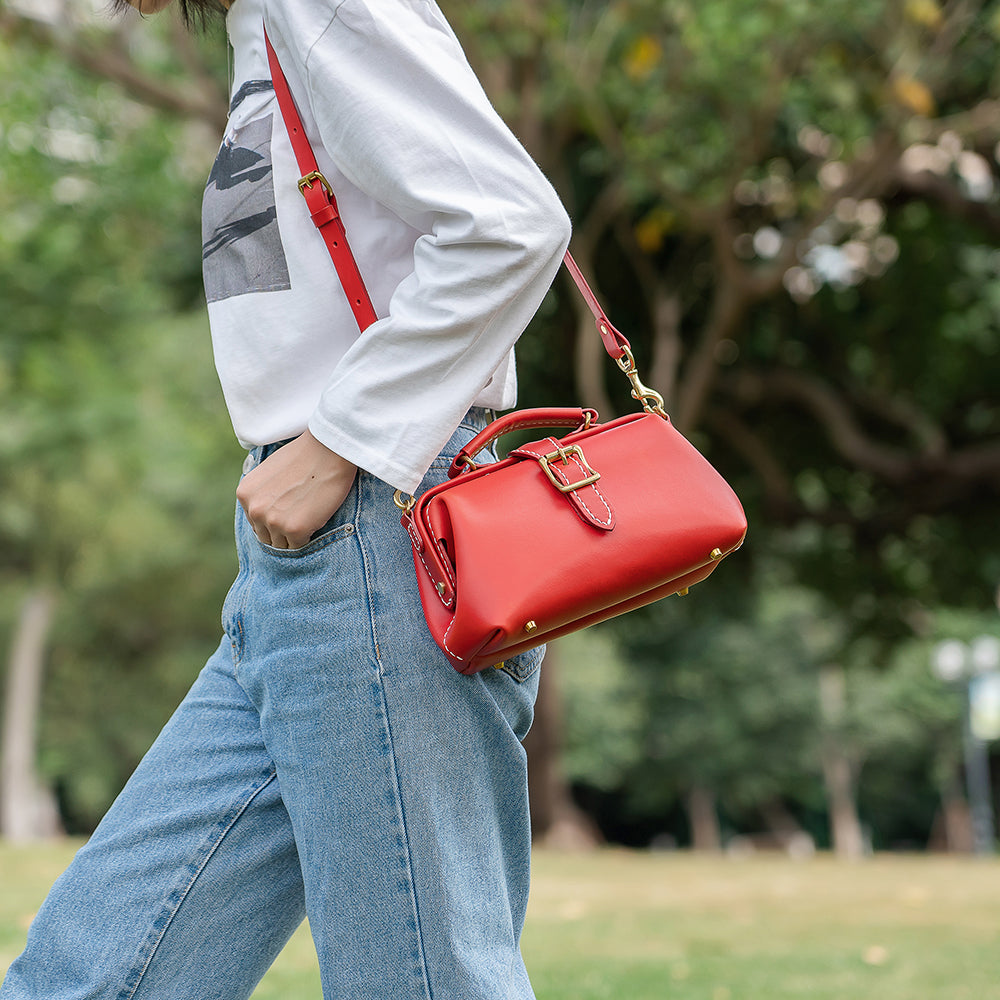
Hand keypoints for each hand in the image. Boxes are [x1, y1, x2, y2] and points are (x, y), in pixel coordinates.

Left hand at [236, 431, 357, 548]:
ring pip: (282, 544)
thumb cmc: (304, 455)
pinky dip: (308, 536)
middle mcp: (254, 510)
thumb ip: (263, 493)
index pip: (255, 522)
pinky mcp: (295, 530)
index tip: (288, 511)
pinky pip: (299, 545)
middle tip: (300, 516)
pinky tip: (316, 517)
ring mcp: (274, 521)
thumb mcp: (269, 472)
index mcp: (245, 494)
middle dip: (282, 530)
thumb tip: (267, 511)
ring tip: (308, 516)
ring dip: (294, 535)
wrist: (328, 449)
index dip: (273, 519)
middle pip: (266, 536)